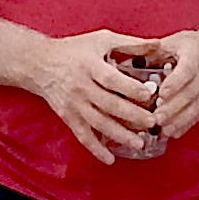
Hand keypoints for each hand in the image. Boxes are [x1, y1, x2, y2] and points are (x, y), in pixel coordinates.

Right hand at [41, 30, 171, 163]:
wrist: (39, 63)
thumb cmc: (75, 49)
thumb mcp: (101, 40)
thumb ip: (130, 44)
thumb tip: (159, 44)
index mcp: (90, 66)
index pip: (111, 79)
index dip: (130, 88)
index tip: (149, 95)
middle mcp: (81, 86)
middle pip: (108, 104)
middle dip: (132, 116)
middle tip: (153, 122)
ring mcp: (74, 104)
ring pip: (98, 123)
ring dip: (119, 135)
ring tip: (139, 143)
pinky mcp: (68, 117)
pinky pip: (83, 135)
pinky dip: (95, 149)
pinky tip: (110, 159)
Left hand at [141, 26, 198, 143]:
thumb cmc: (190, 45)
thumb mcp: (171, 42)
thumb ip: (150, 53)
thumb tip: (122, 65)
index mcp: (195, 51)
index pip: (188, 69)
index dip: (175, 83)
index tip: (161, 94)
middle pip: (193, 91)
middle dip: (174, 107)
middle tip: (156, 118)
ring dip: (181, 119)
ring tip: (164, 128)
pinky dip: (189, 123)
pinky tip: (175, 130)